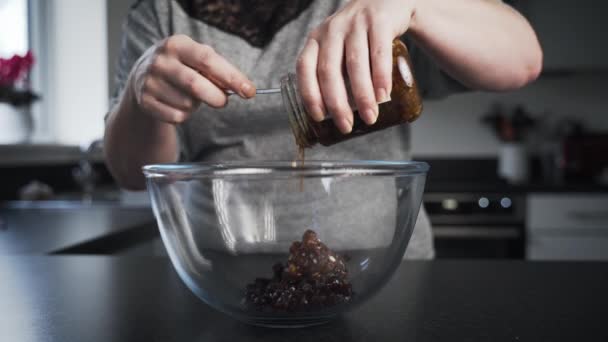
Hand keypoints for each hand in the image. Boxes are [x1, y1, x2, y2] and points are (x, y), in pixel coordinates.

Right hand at [128, 34, 255, 123]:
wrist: (143, 76)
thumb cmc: (183, 66)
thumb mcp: (197, 59)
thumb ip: (219, 70)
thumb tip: (243, 88)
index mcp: (177, 44)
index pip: (208, 60)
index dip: (231, 77)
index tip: (249, 91)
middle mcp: (160, 61)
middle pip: (196, 85)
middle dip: (217, 97)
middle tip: (223, 101)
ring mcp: (149, 82)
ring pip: (187, 104)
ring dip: (196, 105)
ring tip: (190, 96)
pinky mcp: (145, 102)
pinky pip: (176, 116)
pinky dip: (184, 115)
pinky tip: (177, 104)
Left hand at [296, 0, 416, 133]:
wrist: (388, 1)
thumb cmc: (360, 36)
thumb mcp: (339, 48)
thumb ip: (334, 74)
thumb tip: (334, 118)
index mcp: (316, 39)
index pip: (305, 68)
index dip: (309, 94)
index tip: (319, 117)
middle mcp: (332, 29)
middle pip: (329, 71)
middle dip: (336, 104)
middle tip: (346, 125)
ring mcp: (355, 23)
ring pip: (354, 64)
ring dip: (361, 95)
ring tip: (369, 116)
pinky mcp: (379, 21)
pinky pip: (379, 53)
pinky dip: (381, 77)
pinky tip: (383, 95)